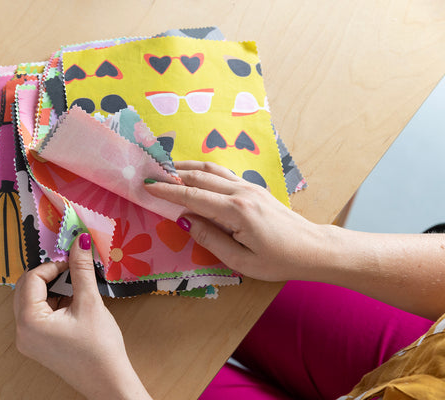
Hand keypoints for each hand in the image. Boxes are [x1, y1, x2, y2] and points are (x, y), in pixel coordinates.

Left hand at [14, 233, 150, 399]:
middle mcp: (22, 332)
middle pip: (27, 289)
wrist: (109, 382)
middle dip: (49, 275)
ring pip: (32, 300)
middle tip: (72, 269)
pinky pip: (38, 314)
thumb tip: (79, 241)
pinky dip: (53, 303)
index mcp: (29, 321)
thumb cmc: (99, 348)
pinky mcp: (38, 344)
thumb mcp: (89, 302)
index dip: (52, 265)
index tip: (72, 260)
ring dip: (52, 289)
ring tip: (76, 291)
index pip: (32, 279)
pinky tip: (74, 306)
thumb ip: (81, 269)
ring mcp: (28, 340)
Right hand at [144, 161, 332, 281]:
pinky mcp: (253, 187)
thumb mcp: (241, 260)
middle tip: (150, 172)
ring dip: (187, 166)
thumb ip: (210, 239)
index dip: (167, 191)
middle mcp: (241, 192)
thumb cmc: (278, 260)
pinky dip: (203, 169)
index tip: (147, 185)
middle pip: (199, 176)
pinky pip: (223, 173)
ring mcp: (249, 186)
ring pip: (211, 169)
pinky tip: (194, 171)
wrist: (313, 248)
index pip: (193, 196)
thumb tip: (185, 220)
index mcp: (236, 211)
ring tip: (166, 167)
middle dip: (172, 174)